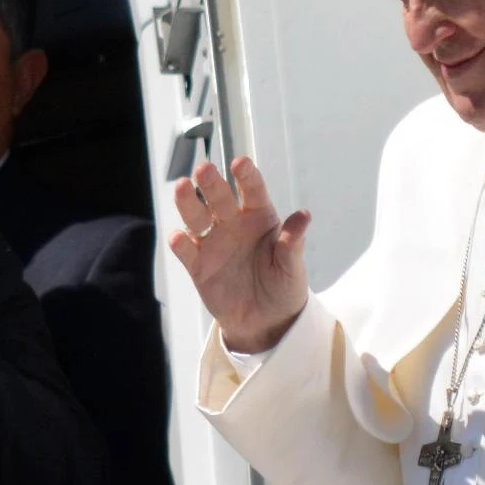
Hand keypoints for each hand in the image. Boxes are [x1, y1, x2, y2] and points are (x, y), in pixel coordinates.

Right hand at [166, 157, 309, 353]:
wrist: (267, 322)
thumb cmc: (283, 287)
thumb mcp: (292, 267)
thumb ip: (293, 242)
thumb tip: (304, 216)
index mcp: (259, 217)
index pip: (252, 191)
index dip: (246, 176)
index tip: (241, 163)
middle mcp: (233, 224)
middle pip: (219, 198)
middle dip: (211, 182)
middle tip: (204, 169)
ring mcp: (214, 243)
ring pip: (197, 217)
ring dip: (188, 202)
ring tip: (181, 187)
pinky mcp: (198, 266)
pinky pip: (186, 252)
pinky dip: (180, 244)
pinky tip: (179, 237)